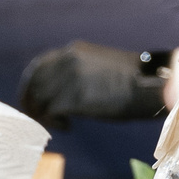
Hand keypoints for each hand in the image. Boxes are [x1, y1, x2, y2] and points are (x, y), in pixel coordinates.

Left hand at [17, 40, 161, 128]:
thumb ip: (79, 70)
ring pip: (38, 99)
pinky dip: (54, 123)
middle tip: (38, 116)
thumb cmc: (131, 79)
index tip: (34, 98)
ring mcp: (68, 79)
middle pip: (33, 82)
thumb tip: (63, 87)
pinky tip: (67, 127)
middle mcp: (67, 60)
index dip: (32, 84)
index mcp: (73, 51)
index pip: (39, 66)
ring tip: (57, 123)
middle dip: (31, 101)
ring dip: (43, 114)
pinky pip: (49, 113)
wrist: (148, 86)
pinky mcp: (72, 98)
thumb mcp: (100, 65)